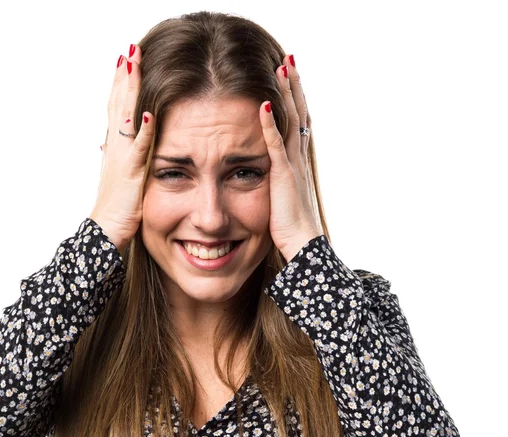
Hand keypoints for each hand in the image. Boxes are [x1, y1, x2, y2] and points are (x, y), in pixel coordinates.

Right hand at [90, 45, 154, 253]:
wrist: (104, 233)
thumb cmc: (114, 210)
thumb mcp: (117, 179)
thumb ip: (117, 159)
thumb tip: (109, 145)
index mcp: (115, 150)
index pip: (118, 111)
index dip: (121, 87)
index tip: (126, 64)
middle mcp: (115, 149)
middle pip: (119, 106)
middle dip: (125, 79)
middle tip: (130, 51)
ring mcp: (122, 160)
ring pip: (126, 119)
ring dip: (130, 92)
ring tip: (133, 66)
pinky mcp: (130, 175)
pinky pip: (138, 149)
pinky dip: (145, 131)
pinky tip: (151, 113)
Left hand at [259, 55, 324, 261]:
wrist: (303, 247)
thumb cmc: (292, 228)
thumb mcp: (285, 198)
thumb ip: (281, 182)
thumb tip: (277, 178)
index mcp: (297, 163)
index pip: (297, 124)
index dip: (295, 100)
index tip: (290, 79)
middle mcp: (298, 159)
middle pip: (298, 114)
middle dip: (294, 87)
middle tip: (290, 61)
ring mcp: (292, 166)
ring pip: (291, 122)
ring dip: (286, 94)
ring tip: (283, 68)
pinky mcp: (282, 177)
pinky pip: (274, 146)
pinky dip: (268, 126)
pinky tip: (262, 106)